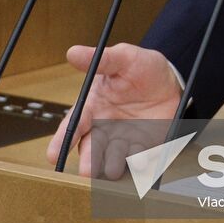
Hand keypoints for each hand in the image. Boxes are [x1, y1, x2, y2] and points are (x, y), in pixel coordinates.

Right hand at [46, 43, 181, 178]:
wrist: (171, 79)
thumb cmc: (142, 68)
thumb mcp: (125, 58)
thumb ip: (103, 59)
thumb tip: (73, 52)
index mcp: (93, 107)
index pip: (73, 125)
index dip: (61, 141)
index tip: (53, 155)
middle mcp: (104, 128)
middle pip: (91, 149)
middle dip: (88, 161)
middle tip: (86, 170)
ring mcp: (123, 140)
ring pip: (112, 158)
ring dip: (111, 165)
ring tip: (112, 168)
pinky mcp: (144, 148)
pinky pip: (140, 158)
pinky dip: (139, 162)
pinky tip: (140, 161)